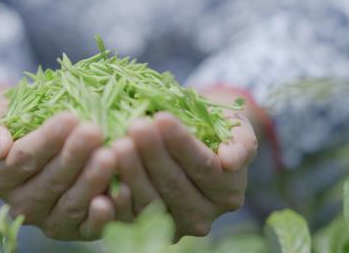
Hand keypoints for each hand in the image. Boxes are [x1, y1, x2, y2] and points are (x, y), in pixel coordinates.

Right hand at [0, 111, 116, 240]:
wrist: (26, 144)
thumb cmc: (11, 124)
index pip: (24, 159)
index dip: (47, 140)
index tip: (69, 117)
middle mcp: (20, 206)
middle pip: (50, 182)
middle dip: (74, 156)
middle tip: (95, 131)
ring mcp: (48, 221)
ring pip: (71, 204)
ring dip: (92, 181)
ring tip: (110, 154)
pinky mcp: (75, 231)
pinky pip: (89, 226)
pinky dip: (105, 213)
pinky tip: (122, 190)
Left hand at [111, 111, 257, 237]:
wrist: (194, 146)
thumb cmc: (213, 130)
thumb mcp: (236, 127)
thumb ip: (241, 141)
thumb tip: (231, 160)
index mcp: (228, 191)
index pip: (202, 166)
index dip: (181, 143)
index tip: (161, 118)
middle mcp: (205, 216)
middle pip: (174, 185)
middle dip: (153, 154)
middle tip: (135, 127)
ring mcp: (175, 226)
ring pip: (151, 201)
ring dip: (132, 172)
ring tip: (118, 143)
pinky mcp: (148, 229)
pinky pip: (130, 216)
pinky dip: (118, 197)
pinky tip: (107, 172)